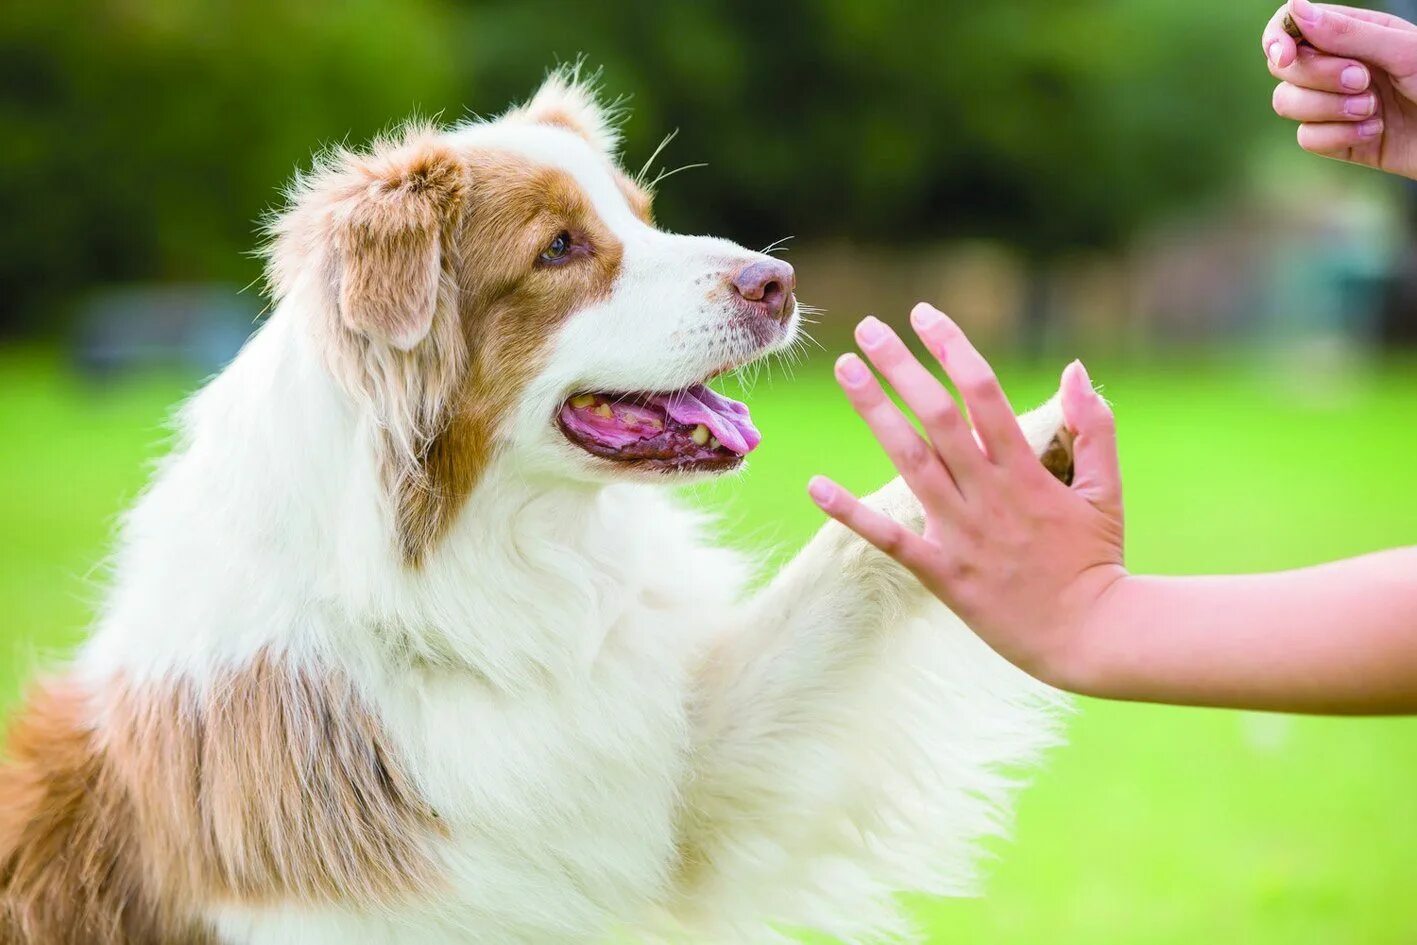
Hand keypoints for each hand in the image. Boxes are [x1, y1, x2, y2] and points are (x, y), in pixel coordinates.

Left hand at [806, 305, 1126, 688]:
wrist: (1092, 636)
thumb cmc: (1099, 561)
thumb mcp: (1108, 489)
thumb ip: (1094, 426)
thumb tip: (1075, 369)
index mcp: (1027, 470)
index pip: (983, 392)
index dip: (952, 348)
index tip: (924, 314)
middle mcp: (989, 494)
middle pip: (937, 417)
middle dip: (901, 367)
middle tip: (867, 329)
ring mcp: (963, 533)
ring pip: (910, 461)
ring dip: (875, 412)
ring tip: (844, 370)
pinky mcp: (943, 573)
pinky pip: (889, 539)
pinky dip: (851, 513)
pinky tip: (816, 484)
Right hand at [1265, 0, 1416, 177]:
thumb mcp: (1403, 51)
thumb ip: (1348, 33)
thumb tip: (1294, 9)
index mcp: (1353, 34)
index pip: (1291, 27)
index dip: (1278, 39)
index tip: (1285, 55)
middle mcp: (1337, 66)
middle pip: (1284, 68)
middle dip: (1318, 77)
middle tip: (1362, 81)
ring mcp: (1333, 105)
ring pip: (1287, 103)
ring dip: (1328, 109)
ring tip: (1373, 110)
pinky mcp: (1337, 140)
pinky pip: (1308, 138)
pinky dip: (1339, 136)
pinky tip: (1374, 132)